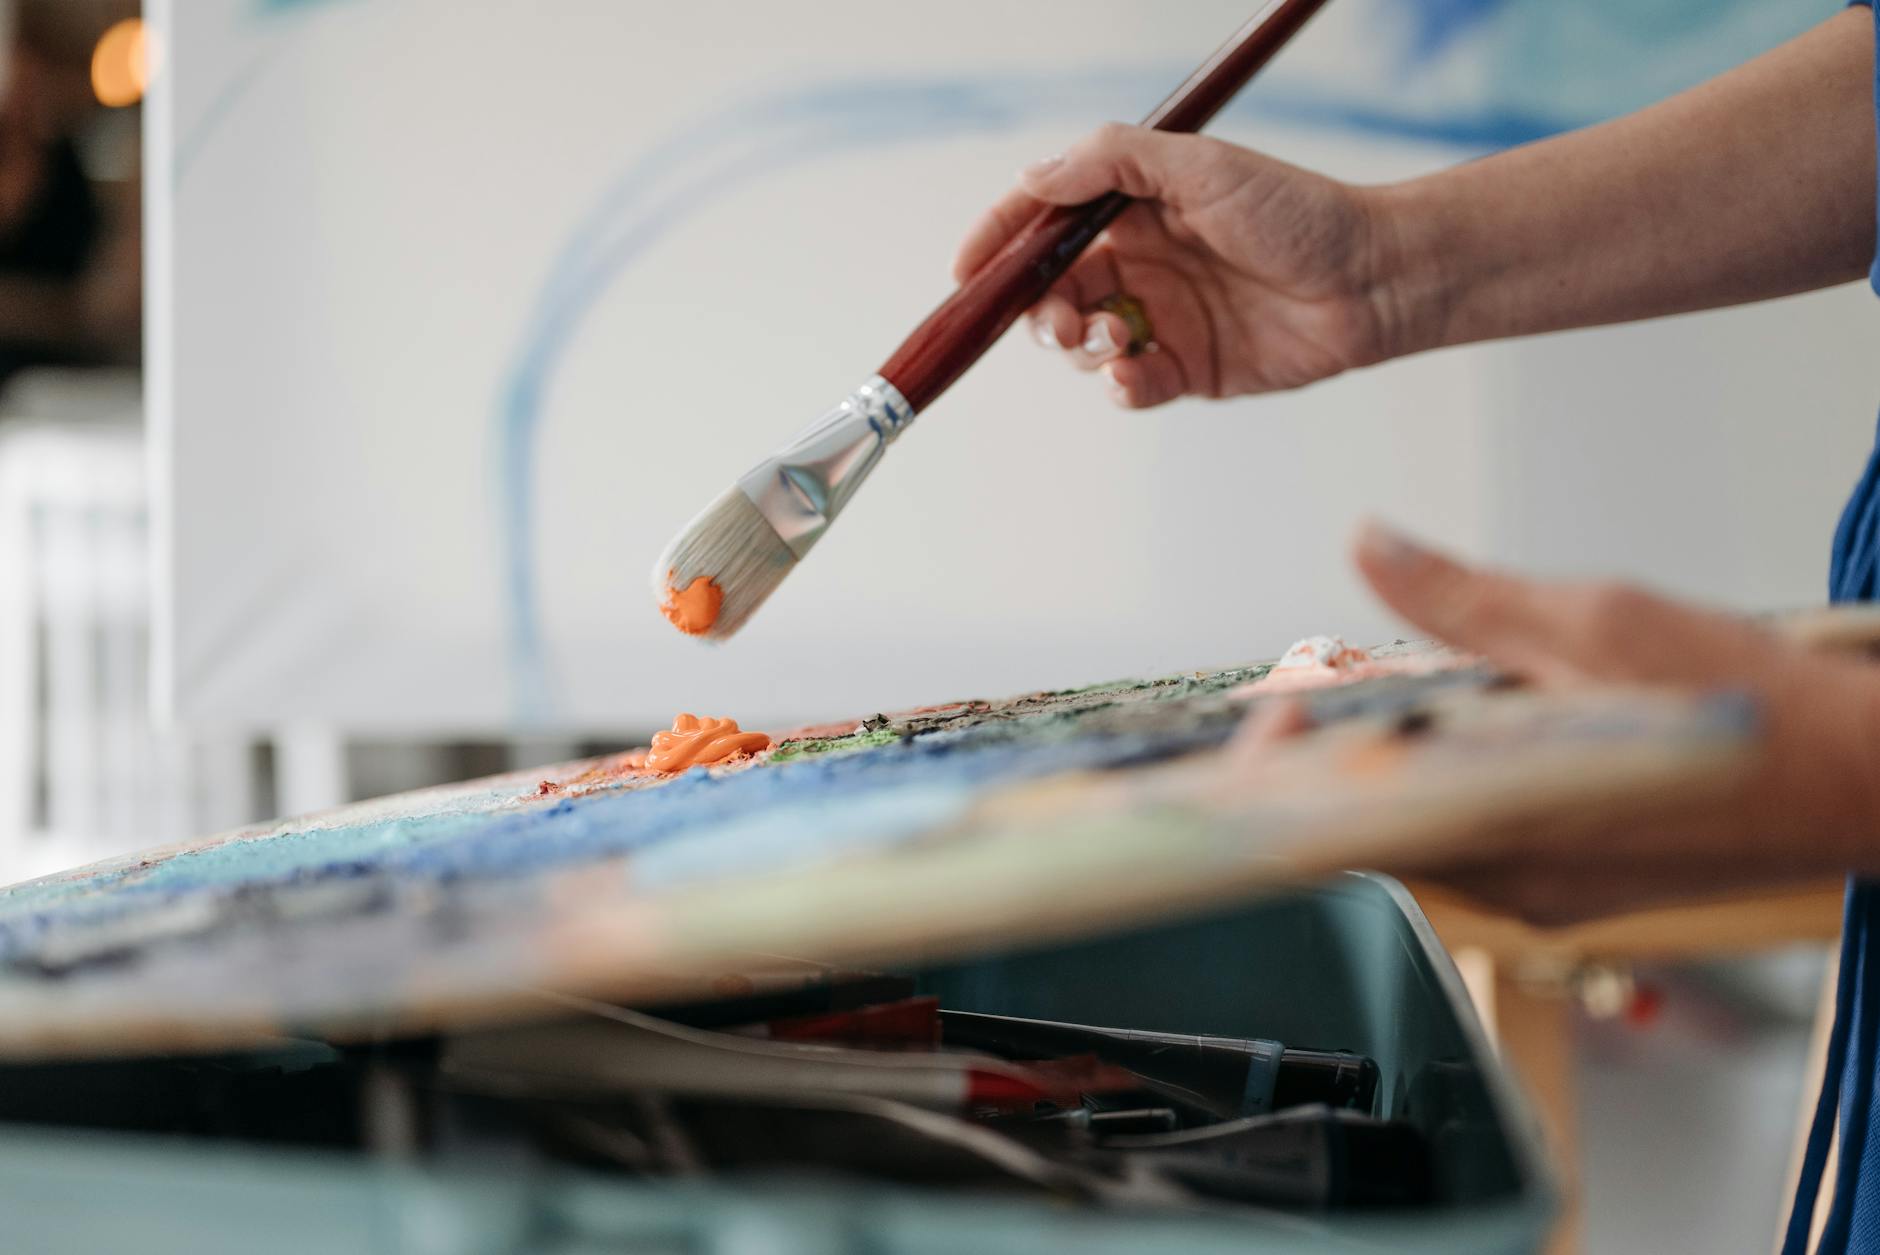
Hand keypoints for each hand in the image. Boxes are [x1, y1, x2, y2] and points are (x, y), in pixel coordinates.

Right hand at [953, 124, 1399, 408]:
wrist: (1373, 281)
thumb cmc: (1297, 212)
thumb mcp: (1199, 165)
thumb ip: (1111, 163)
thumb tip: (1033, 178)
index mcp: (1134, 211)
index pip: (1046, 223)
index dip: (1000, 242)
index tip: (966, 271)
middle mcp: (1140, 263)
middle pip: (1051, 293)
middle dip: (1041, 312)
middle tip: (1064, 323)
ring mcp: (1161, 319)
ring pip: (1083, 345)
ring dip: (1082, 348)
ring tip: (1118, 340)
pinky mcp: (1187, 370)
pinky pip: (1128, 386)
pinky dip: (1120, 386)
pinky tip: (1136, 375)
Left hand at [1329, 521, 1879, 923]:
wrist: (1868, 778)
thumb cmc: (1747, 710)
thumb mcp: (1594, 622)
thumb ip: (1463, 597)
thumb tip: (1371, 546)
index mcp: (1499, 828)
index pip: (1337, 826)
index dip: (1279, 773)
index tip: (1263, 719)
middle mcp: (1509, 884)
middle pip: (1372, 825)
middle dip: (1334, 755)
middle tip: (1318, 689)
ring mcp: (1540, 894)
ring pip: (1424, 829)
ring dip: (1397, 763)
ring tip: (1387, 697)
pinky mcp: (1571, 889)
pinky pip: (1477, 837)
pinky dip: (1454, 782)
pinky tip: (1473, 728)